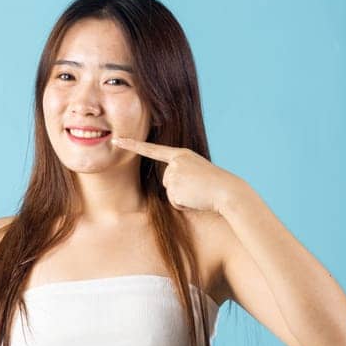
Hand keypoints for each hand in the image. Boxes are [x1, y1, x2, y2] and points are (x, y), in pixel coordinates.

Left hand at [112, 137, 249, 214]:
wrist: (228, 191)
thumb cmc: (216, 185)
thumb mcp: (198, 173)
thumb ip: (182, 174)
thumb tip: (172, 186)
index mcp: (181, 154)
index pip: (153, 150)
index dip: (133, 145)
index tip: (117, 140)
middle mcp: (175, 162)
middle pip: (166, 182)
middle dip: (180, 189)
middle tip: (199, 187)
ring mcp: (174, 174)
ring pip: (170, 192)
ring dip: (183, 197)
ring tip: (199, 192)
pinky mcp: (174, 188)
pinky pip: (175, 202)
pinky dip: (185, 204)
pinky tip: (197, 199)